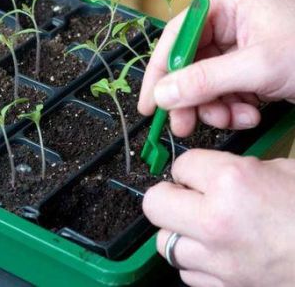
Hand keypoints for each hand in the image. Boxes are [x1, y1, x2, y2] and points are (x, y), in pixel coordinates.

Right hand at [138, 0, 294, 136]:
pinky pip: (226, 91)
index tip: (149, 104)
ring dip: (216, 107)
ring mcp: (240, 47)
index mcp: (229, 5)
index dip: (160, 71)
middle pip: (190, 64)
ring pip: (207, 83)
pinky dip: (234, 109)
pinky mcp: (250, 68)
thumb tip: (161, 96)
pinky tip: (251, 114)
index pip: (178, 36)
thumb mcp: (258, 66)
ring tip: (237, 119)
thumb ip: (205, 81)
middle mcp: (230, 23)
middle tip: (183, 126)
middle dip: (191, 98)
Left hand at [143, 149, 294, 286]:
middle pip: (155, 203)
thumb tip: (211, 173)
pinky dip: (195, 260)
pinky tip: (216, 251)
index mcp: (232, 182)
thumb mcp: (283, 171)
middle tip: (185, 195)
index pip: (180, 165)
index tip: (197, 173)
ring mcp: (217, 262)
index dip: (190, 168)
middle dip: (168, 196)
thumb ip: (238, 168)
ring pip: (165, 242)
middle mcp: (216, 222)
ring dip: (179, 230)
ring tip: (201, 225)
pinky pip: (187, 272)